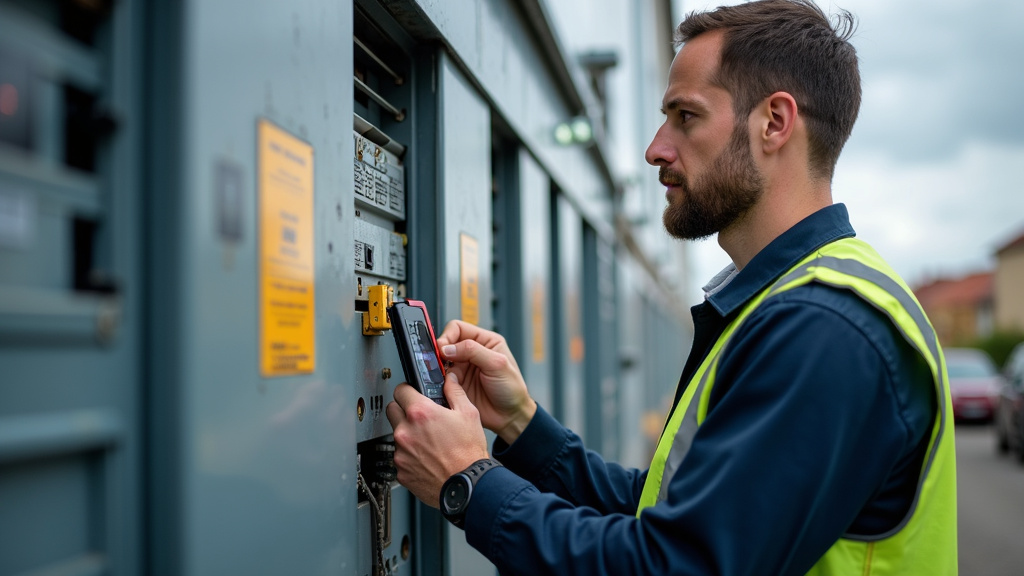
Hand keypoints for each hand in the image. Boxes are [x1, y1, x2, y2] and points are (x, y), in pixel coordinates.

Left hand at [386, 372, 488, 506]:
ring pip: (396, 435)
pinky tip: (426, 458)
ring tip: (428, 442)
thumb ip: (455, 392)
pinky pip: (400, 457)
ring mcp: (401, 452)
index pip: (400, 390)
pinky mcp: (400, 471)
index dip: (408, 390)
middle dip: (403, 409)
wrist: (467, 485)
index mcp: (421, 413)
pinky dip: (410, 456)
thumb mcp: (469, 414)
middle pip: (392, 410)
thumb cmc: (469, 453)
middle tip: (418, 416)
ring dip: (407, 435)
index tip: (412, 393)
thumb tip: (450, 381)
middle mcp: (406, 431)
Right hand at [436, 320, 536, 443]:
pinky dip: (439, 380)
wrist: (509, 417)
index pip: (458, 328)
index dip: (448, 336)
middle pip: (447, 343)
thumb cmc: (512, 390)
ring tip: (445, 375)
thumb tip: (448, 347)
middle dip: (441, 352)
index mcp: (485, 341)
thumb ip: (473, 351)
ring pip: (441, 361)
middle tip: (440, 362)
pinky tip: (447, 385)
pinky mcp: (456, 384)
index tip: (444, 348)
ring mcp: (463, 368)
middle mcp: (472, 353)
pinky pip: (440, 378)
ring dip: (440, 367)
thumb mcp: (497, 364)